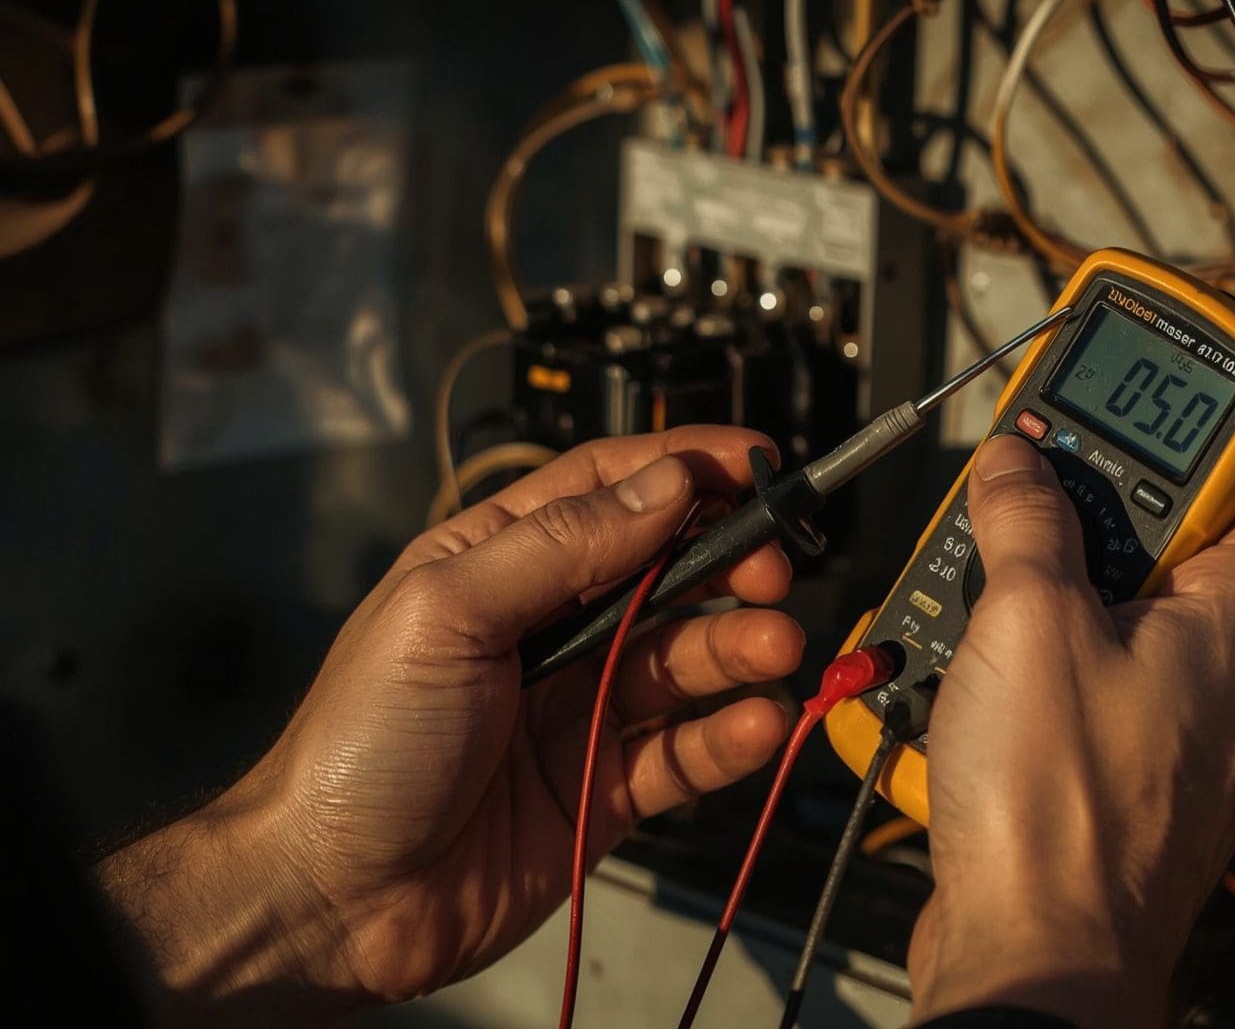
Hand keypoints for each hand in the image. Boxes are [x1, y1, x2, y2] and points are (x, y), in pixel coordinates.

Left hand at [95, 428, 804, 1025]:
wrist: (329, 902)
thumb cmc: (360, 745)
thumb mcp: (446, 614)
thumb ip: (562, 545)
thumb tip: (667, 483)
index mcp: (497, 562)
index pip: (610, 490)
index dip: (687, 467)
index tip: (761, 462)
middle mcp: (549, 627)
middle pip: (666, 570)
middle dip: (730, 560)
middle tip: (775, 571)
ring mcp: (582, 708)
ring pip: (686, 660)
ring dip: (740, 647)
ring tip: (776, 648)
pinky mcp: (606, 789)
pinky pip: (685, 752)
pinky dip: (729, 736)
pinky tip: (756, 723)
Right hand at [909, 435, 1234, 1026]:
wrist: (1036, 958)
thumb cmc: (1061, 818)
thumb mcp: (1030, 622)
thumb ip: (1026, 522)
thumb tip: (1019, 465)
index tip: (1170, 388)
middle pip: (1195, 541)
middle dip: (1106, 501)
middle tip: (1037, 480)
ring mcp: (1190, 730)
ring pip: (1137, 612)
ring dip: (1058, 580)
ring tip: (987, 574)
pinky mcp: (1135, 774)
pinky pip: (1101, 681)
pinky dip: (1044, 654)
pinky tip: (974, 659)